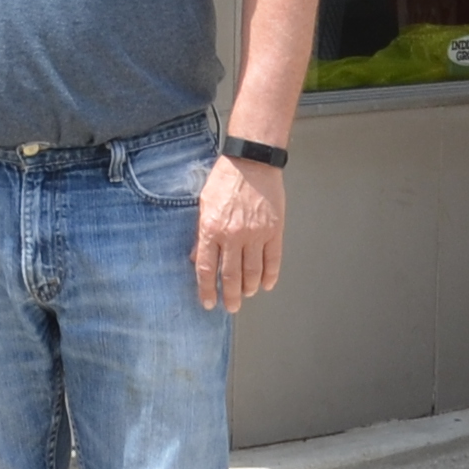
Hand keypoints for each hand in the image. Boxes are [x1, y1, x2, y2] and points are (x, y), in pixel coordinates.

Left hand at [192, 152, 285, 310]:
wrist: (252, 161)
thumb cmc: (225, 179)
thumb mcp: (204, 204)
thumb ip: (200, 233)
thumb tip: (194, 257)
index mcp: (211, 229)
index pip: (206, 269)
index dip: (207, 290)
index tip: (209, 303)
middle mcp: (233, 235)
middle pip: (230, 276)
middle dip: (230, 296)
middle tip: (231, 307)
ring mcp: (255, 234)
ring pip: (252, 273)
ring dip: (249, 288)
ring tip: (247, 294)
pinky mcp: (274, 230)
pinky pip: (272, 260)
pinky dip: (270, 276)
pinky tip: (266, 284)